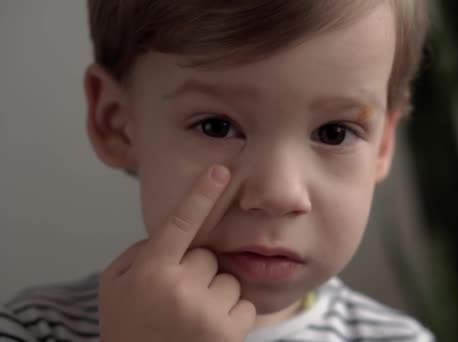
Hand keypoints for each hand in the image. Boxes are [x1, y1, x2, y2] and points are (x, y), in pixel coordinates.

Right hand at [98, 165, 255, 341]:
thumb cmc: (127, 327)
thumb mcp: (115, 285)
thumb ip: (141, 253)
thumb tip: (174, 233)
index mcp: (149, 272)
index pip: (180, 223)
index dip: (201, 194)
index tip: (221, 170)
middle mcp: (179, 289)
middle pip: (208, 256)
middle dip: (196, 271)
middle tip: (176, 299)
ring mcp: (206, 312)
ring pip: (228, 279)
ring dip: (214, 294)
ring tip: (190, 317)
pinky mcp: (228, 333)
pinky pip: (243, 303)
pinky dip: (230, 314)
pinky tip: (207, 330)